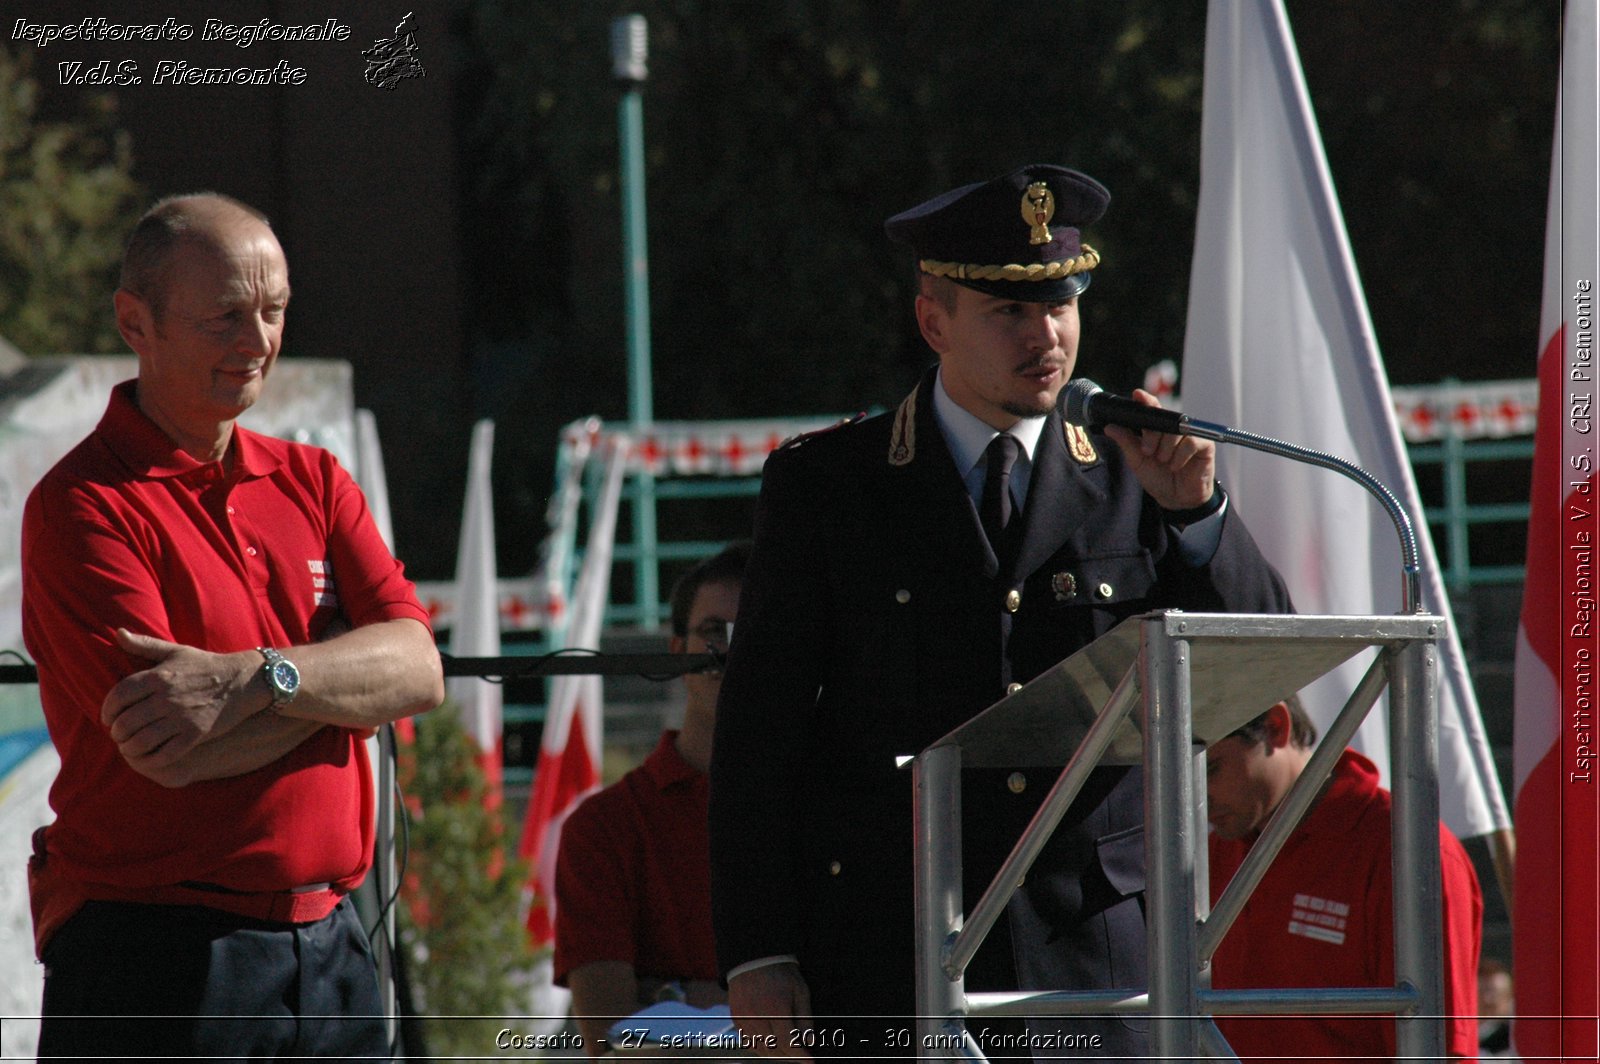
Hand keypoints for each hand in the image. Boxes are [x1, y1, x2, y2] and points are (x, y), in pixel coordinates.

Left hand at [100, 629, 259, 769]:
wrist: (243, 680)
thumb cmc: (206, 665)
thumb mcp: (176, 651)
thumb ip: (144, 644)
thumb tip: (118, 633)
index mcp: (158, 677)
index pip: (119, 696)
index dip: (107, 710)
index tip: (107, 718)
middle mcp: (166, 698)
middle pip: (126, 722)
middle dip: (117, 732)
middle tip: (118, 734)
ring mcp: (181, 717)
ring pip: (141, 740)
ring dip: (129, 747)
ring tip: (128, 747)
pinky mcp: (195, 734)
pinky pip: (164, 753)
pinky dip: (150, 759)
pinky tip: (147, 757)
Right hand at [728, 962, 813, 1059]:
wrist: (754, 958)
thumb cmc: (781, 973)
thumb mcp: (800, 990)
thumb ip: (805, 1018)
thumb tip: (809, 1042)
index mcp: (776, 1009)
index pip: (788, 1043)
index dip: (800, 1056)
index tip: (810, 1062)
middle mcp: (758, 1016)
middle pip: (774, 1049)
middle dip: (789, 1056)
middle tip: (800, 1056)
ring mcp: (744, 1018)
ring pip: (760, 1048)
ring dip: (775, 1054)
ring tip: (787, 1052)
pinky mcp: (736, 1018)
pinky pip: (748, 1041)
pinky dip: (760, 1047)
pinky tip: (770, 1045)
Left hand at [1101, 388, 1216, 509]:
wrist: (1176, 499)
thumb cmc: (1158, 478)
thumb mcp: (1137, 461)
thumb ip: (1126, 443)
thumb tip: (1110, 427)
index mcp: (1157, 429)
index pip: (1152, 409)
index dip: (1146, 401)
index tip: (1137, 395)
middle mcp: (1173, 429)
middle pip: (1162, 419)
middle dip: (1151, 436)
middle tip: (1148, 452)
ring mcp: (1190, 435)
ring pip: (1175, 431)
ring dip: (1166, 449)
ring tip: (1164, 462)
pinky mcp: (1204, 444)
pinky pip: (1191, 442)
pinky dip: (1180, 456)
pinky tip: (1176, 466)